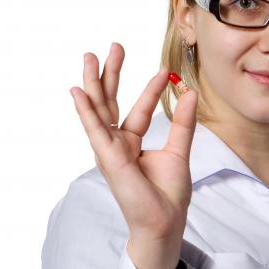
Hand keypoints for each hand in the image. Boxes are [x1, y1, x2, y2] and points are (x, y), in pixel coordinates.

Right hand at [70, 43, 197, 252]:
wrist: (165, 221)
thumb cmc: (168, 194)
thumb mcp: (179, 150)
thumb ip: (183, 122)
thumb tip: (190, 92)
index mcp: (132, 144)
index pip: (138, 110)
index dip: (149, 89)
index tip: (164, 71)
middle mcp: (117, 145)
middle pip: (110, 103)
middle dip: (110, 75)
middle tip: (113, 47)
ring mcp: (109, 152)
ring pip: (99, 111)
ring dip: (93, 83)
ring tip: (90, 57)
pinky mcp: (109, 159)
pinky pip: (96, 131)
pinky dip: (87, 112)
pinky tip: (78, 92)